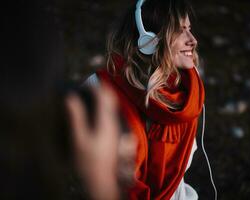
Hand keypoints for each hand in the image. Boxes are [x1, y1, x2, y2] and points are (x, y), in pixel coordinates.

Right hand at [66, 84, 121, 199]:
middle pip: (111, 99)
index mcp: (105, 121)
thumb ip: (76, 117)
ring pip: (111, 106)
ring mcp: (113, 128)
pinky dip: (102, 106)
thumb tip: (71, 98)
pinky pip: (109, 113)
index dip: (95, 85)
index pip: (103, 96)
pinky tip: (93, 109)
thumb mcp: (78, 138)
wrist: (101, 179)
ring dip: (102, 97)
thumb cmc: (88, 161)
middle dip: (102, 88)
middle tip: (89, 83)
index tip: (84, 81)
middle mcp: (112, 122)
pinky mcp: (112, 134)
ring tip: (90, 92)